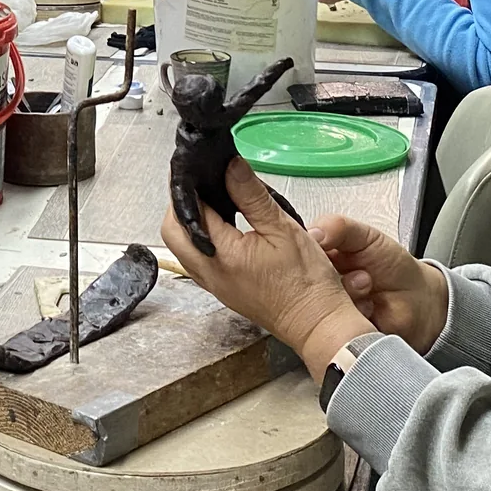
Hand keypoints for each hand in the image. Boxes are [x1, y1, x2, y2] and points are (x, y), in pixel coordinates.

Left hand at [161, 160, 365, 381]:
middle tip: (203, 184)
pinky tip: (226, 228)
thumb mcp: (282, 229)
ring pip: (184, 248)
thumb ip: (252, 196)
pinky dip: (203, 240)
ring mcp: (215, 286)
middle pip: (173, 233)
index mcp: (221, 256)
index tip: (196, 167)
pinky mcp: (225, 291)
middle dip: (181, 205)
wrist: (317, 324)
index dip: (189, 186)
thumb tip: (231, 166)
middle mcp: (210, 274)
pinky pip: (199, 261)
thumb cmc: (306, 283)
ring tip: (216, 201)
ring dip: (191, 224)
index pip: (188, 212)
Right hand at [309, 216, 449, 354]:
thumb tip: (313, 231)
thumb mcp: (367, 237)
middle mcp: (319, 283)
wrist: (419, 302)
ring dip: (345, 290)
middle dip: (326, 271)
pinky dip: (353, 312)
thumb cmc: (393, 267)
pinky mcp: (336, 331)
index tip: (318, 246)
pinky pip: (332, 324)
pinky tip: (368, 306)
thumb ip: (339, 227)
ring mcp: (327, 309)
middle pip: (302, 278)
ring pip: (318, 301)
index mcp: (321, 256)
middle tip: (345, 266)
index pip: (297, 251)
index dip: (304, 249)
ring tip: (365, 284)